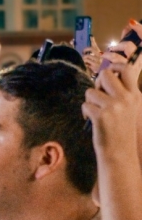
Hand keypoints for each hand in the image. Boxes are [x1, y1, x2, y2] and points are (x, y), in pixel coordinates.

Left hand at [82, 30, 141, 152]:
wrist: (120, 153)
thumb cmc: (121, 130)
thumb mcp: (129, 109)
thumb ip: (121, 93)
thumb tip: (104, 76)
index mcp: (135, 94)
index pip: (126, 69)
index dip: (114, 66)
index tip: (108, 73)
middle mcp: (126, 98)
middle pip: (105, 74)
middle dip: (97, 84)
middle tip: (98, 96)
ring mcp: (114, 106)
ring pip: (91, 91)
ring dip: (90, 101)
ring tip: (97, 113)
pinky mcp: (101, 115)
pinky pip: (85, 105)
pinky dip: (86, 113)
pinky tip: (93, 121)